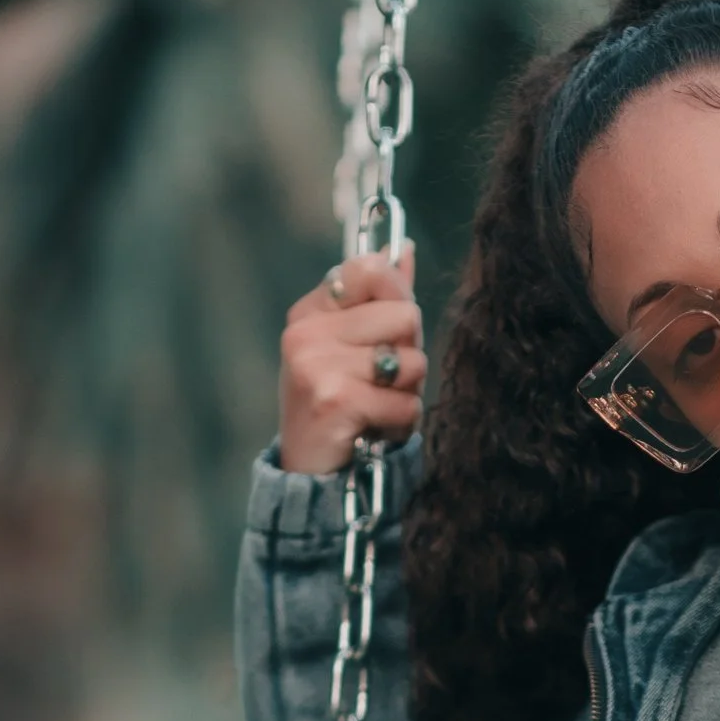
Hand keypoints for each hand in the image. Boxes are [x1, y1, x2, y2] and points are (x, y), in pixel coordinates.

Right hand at [278, 248, 425, 472]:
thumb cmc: (338, 406)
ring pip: (412, 362)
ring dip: (408, 394)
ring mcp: (317, 365)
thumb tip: (402, 247)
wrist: (309, 473)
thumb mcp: (352, 348)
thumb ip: (380, 298)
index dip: (397, 300)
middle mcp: (307, 333)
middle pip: (406, 315)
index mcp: (311, 312)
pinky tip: (375, 430)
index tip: (386, 333)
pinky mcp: (336, 400)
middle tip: (381, 383)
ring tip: (377, 408)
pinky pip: (405, 403)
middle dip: (409, 354)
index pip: (372, 269)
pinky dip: (401, 424)